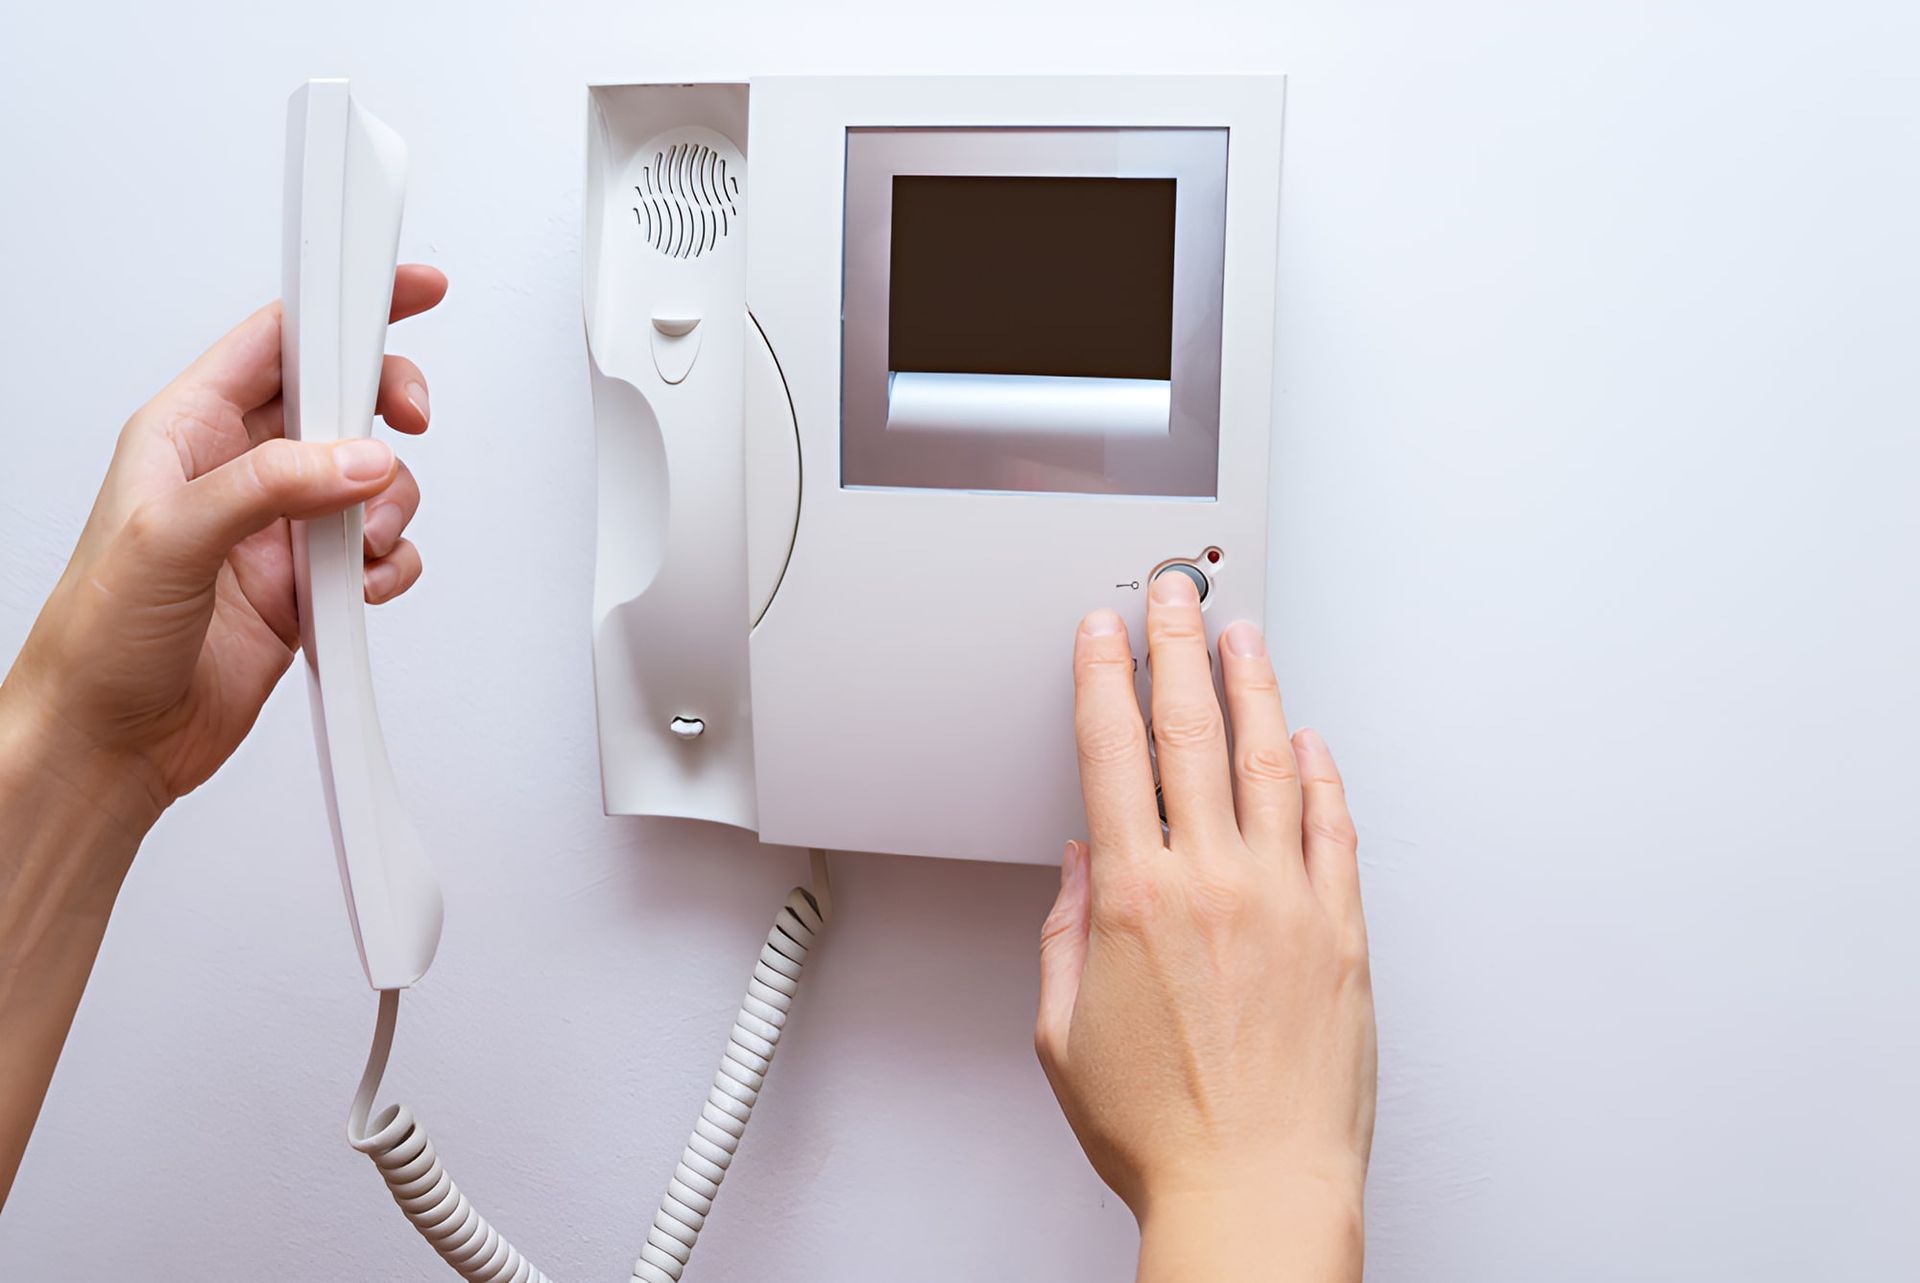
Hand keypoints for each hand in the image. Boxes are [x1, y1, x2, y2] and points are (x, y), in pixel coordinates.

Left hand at [0, 265, 446, 828]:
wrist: (110, 742)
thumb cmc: (97, 640)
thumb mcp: (169, 538)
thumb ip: (272, 485)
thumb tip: (359, 458)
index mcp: (188, 431)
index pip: (279, 339)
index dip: (346, 308)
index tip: (405, 290)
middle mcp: (238, 471)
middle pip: (344, 403)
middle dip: (386, 412)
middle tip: (408, 423)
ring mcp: (278, 528)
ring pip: (374, 482)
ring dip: (388, 509)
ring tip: (357, 548)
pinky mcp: (308, 585)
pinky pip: (382, 555)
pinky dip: (390, 569)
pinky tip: (356, 592)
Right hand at [1035, 571, 1375, 1280]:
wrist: (1255, 1191)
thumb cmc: (1162, 1130)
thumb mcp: (1062, 1034)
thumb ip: (1066, 936)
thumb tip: (1083, 868)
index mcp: (1134, 902)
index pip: (1111, 753)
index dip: (1102, 677)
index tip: (1101, 632)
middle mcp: (1212, 884)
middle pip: (1190, 731)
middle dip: (1178, 646)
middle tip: (1177, 593)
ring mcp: (1285, 901)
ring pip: (1270, 761)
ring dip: (1253, 686)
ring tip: (1244, 637)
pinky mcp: (1341, 932)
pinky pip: (1334, 829)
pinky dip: (1322, 775)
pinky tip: (1310, 743)